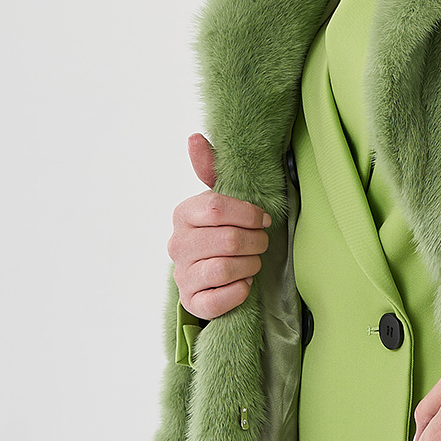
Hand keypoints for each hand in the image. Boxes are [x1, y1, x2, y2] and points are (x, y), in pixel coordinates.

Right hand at [167, 133, 270, 318]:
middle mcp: (177, 244)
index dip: (248, 214)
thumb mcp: (222, 200)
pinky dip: (239, 292)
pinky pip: (217, 300)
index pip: (216, 207)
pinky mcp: (191, 303)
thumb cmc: (223, 232)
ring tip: (253, 263)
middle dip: (256, 242)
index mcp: (183, 214)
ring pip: (224, 269)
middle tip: (263, 243)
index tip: (263, 219)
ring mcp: (182, 275)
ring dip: (250, 266)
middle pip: (227, 239)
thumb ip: (211, 169)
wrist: (215, 276)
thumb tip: (194, 138)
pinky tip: (244, 284)